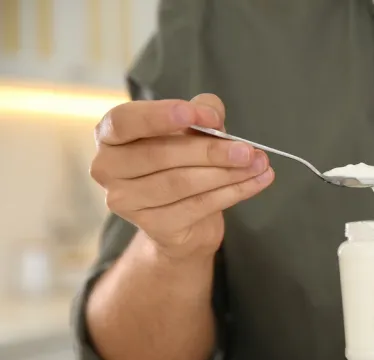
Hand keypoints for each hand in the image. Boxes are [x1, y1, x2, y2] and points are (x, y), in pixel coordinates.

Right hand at [90, 94, 274, 260]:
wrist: (183, 221)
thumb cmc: (181, 163)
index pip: (125, 121)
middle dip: (210, 151)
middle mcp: (107, 169)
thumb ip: (200, 113)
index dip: (161, 116)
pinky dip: (233, 192)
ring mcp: (126, 202)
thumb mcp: (190, 130)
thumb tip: (211, 113)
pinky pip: (198, 206)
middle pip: (160, 156)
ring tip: (259, 164)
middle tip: (248, 149)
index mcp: (110, 136)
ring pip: (182, 183)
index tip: (203, 116)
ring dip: (227, 173)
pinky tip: (256, 182)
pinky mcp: (153, 227)